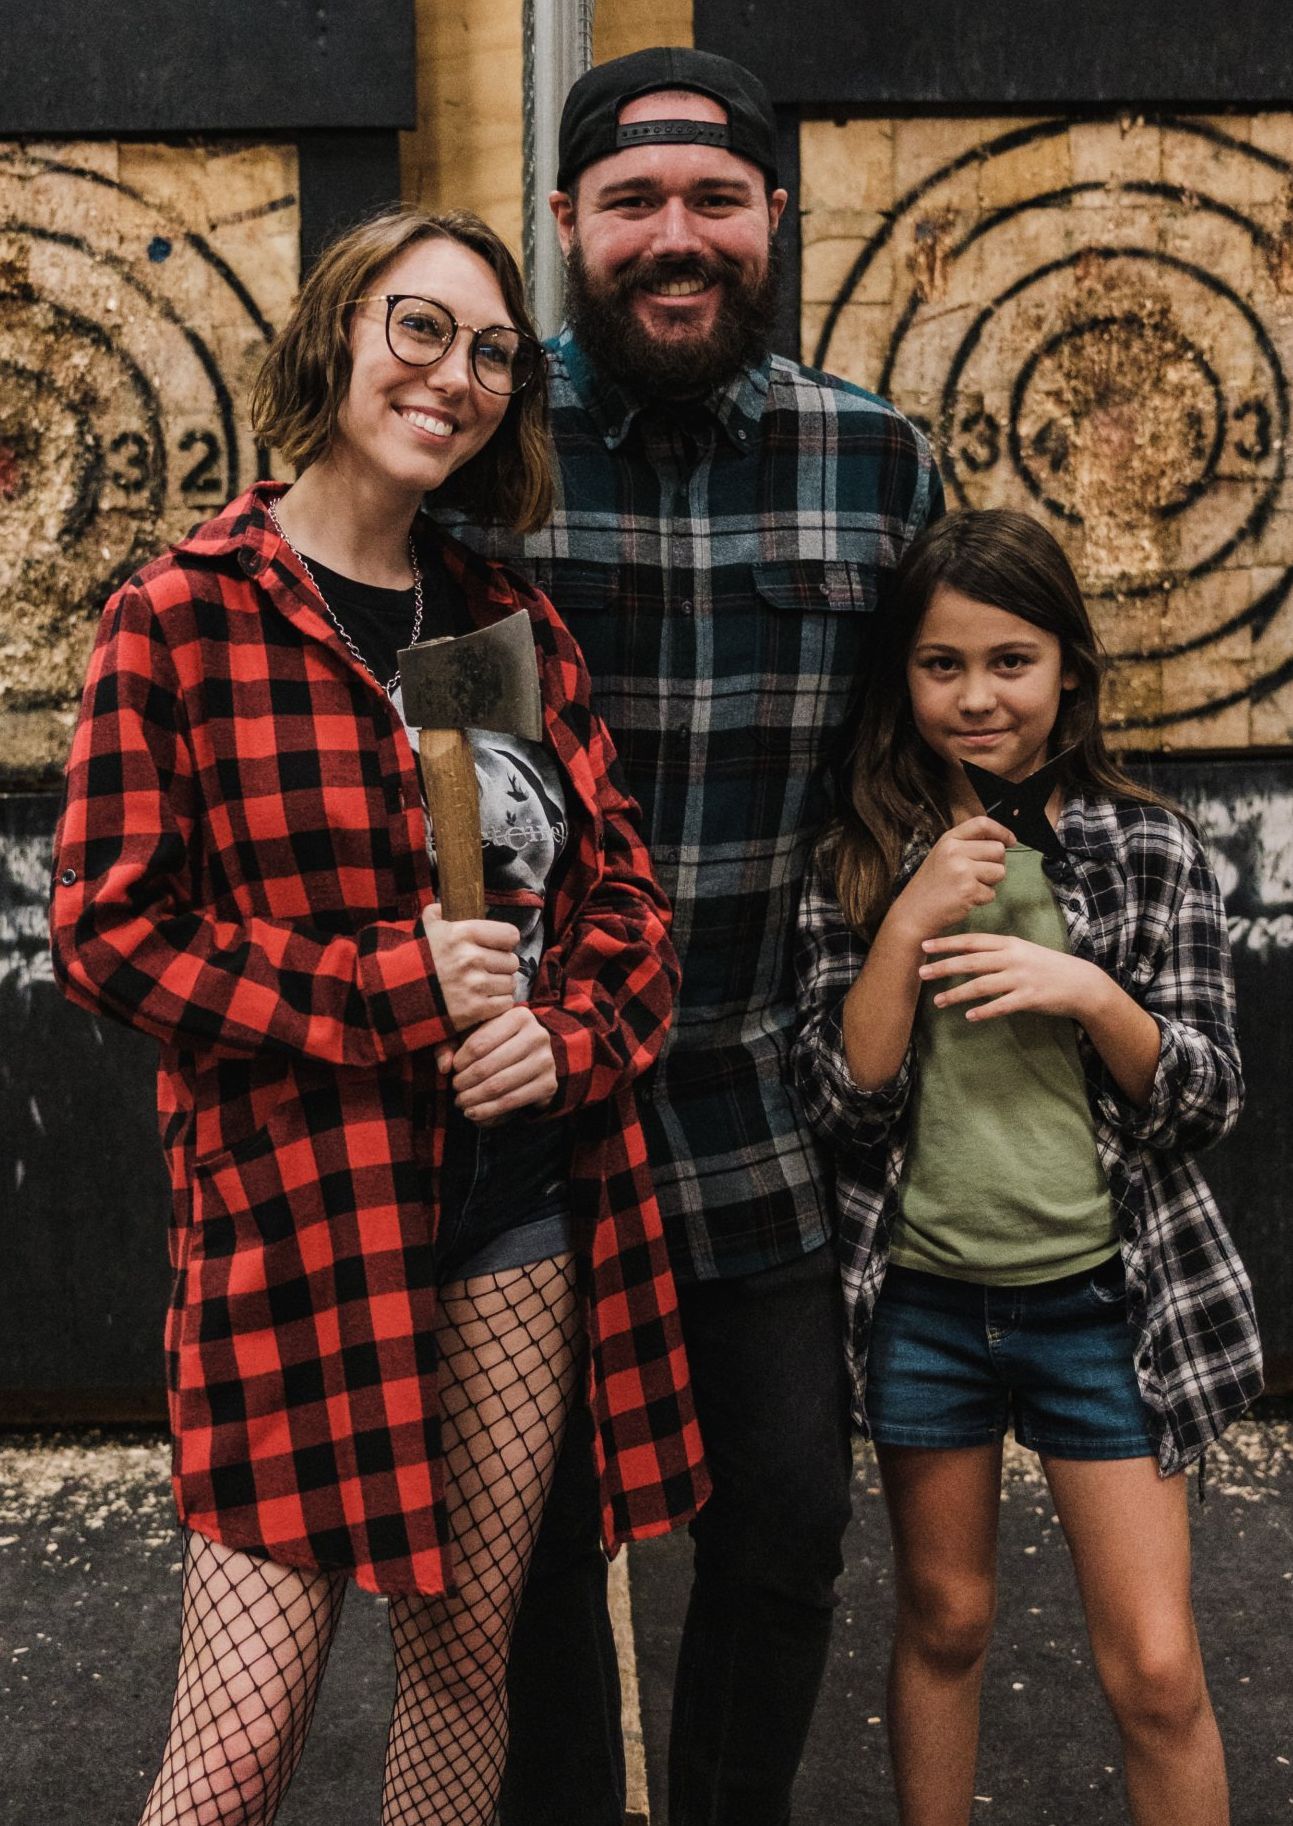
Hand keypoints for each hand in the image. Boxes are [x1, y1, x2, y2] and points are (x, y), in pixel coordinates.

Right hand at [421, 904, 519, 1030]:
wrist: (397, 996)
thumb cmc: (414, 960)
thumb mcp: (424, 930)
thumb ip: (437, 913)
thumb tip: (445, 905)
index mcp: (462, 934)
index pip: (509, 935)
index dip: (505, 941)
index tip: (497, 946)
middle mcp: (471, 958)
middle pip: (512, 961)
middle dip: (502, 965)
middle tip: (488, 969)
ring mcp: (474, 985)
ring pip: (510, 983)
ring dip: (500, 985)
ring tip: (485, 985)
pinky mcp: (474, 1009)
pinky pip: (505, 1003)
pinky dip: (498, 1003)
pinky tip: (484, 1000)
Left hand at [435, 1005, 557, 1124]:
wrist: (534, 1056)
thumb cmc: (498, 1042)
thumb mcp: (475, 1034)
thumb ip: (451, 1044)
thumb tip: (444, 1066)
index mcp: (519, 1016)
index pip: (479, 1043)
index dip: (460, 1060)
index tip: (453, 1069)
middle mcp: (537, 1036)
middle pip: (488, 1065)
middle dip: (465, 1082)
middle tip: (455, 1089)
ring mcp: (545, 1061)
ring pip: (498, 1085)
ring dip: (474, 1098)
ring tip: (461, 1102)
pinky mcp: (548, 1084)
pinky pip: (512, 1101)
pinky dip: (488, 1111)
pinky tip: (474, 1113)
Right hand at [888, 816, 1016, 943]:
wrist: (913, 912)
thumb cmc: (931, 885)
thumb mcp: (943, 855)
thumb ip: (967, 845)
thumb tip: (1002, 842)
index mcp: (949, 839)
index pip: (982, 824)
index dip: (1002, 831)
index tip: (1011, 840)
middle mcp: (954, 851)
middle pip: (998, 849)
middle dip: (995, 864)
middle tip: (979, 875)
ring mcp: (962, 870)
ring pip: (1000, 871)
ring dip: (990, 883)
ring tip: (970, 887)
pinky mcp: (968, 890)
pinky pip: (992, 893)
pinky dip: (982, 899)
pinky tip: (965, 899)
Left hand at [919, 932, 1103, 1021]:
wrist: (1081, 983)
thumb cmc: (1047, 967)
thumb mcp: (1023, 951)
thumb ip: (998, 952)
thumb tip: (968, 955)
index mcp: (1009, 944)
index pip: (972, 941)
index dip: (947, 943)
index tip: (925, 945)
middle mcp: (1013, 958)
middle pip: (971, 961)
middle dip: (944, 967)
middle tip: (921, 972)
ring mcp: (1021, 978)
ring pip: (982, 985)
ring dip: (957, 994)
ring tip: (937, 1001)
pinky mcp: (1030, 998)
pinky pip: (1002, 1005)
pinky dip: (984, 1011)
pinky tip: (969, 1017)